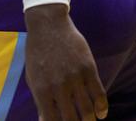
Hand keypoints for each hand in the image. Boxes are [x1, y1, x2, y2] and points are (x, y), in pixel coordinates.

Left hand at [24, 4, 106, 120]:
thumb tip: (45, 120)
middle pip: (71, 119)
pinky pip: (99, 93)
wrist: (47, 25)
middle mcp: (58, 86)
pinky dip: (102, 108)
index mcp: (41, 90)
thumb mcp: (33, 77)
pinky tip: (101, 114)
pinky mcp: (88, 68)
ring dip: (89, 120)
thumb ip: (39, 100)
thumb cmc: (37, 52)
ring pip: (87, 110)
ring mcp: (74, 77)